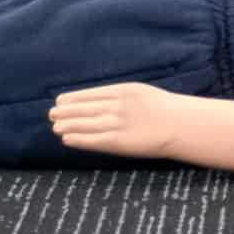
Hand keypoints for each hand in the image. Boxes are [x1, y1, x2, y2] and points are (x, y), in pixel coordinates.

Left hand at [49, 82, 185, 160]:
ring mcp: (117, 124)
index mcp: (123, 91)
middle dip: (66, 111)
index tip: (60, 101)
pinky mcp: (119, 142)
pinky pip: (93, 140)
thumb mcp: (141, 93)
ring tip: (55, 127)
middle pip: (84, 108)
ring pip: (84, 124)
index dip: (73, 99)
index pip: (90, 94)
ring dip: (67, 125)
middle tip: (52, 114)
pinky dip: (78, 139)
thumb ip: (120, 96)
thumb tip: (101, 101)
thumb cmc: (164, 110)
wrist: (181, 125)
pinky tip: (66, 139)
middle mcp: (117, 106)